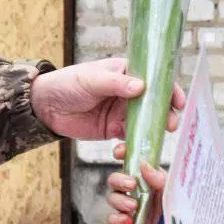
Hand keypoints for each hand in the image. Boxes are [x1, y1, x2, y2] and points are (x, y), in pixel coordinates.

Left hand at [30, 58, 185, 140]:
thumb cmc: (68, 84)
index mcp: (127, 72)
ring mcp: (123, 112)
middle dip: (165, 115)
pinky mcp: (114, 130)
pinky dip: (132, 146)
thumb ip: (115, 83)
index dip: (171, 90)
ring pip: (146, 123)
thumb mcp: (91, 79)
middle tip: (168, 125)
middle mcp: (129, 92)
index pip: (156, 79)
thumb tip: (141, 87)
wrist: (45, 107)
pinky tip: (123, 151)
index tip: (179, 102)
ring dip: (150, 133)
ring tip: (147, 142)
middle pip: (156, 104)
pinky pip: (130, 139)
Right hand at [105, 147, 166, 223]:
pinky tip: (127, 221)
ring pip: (112, 197)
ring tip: (132, 207)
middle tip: (131, 185)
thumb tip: (144, 166)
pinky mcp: (123, 222)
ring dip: (120, 201)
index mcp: (144, 177)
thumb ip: (159, 179)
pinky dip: (117, 219)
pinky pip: (112, 218)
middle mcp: (131, 189)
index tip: (119, 153)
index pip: (128, 160)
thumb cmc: (173, 208)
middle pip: (114, 179)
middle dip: (119, 180)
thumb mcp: (169, 191)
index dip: (121, 152)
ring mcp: (126, 205)